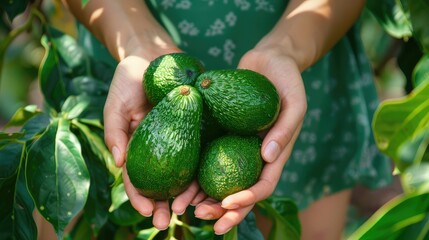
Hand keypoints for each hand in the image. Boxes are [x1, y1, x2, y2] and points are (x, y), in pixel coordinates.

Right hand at [103, 52, 201, 229]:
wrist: (154, 56)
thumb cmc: (130, 79)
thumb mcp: (116, 105)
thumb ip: (115, 133)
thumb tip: (118, 163)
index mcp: (138, 146)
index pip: (137, 177)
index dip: (139, 196)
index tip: (145, 211)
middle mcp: (160, 147)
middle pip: (161, 182)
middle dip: (162, 204)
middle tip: (165, 222)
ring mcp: (180, 139)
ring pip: (184, 173)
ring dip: (185, 195)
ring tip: (191, 212)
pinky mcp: (199, 128)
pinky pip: (203, 150)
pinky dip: (205, 169)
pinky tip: (211, 185)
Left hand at [194, 46, 306, 233]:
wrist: (269, 60)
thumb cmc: (286, 79)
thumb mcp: (294, 101)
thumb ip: (284, 129)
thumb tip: (267, 157)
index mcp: (275, 154)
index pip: (263, 185)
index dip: (247, 199)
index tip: (227, 203)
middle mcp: (254, 155)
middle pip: (240, 191)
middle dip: (224, 210)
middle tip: (203, 217)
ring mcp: (236, 145)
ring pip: (221, 179)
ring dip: (205, 196)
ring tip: (186, 207)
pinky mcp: (221, 132)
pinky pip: (207, 154)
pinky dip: (195, 170)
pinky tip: (180, 180)